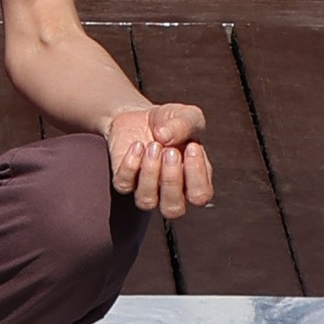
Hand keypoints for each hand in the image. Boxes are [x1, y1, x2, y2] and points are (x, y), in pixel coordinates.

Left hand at [107, 103, 211, 217]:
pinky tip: (138, 145)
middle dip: (171, 180)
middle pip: (172, 209)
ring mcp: (145, 188)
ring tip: (153, 145)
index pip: (200, 196)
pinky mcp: (124, 180)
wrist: (139, 115)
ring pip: (146, 201)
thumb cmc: (169, 122)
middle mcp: (169, 191)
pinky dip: (130, 165)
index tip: (192, 146)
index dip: (197, 175)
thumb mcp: (187, 115)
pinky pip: (123, 185)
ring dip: (150, 174)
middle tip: (170, 151)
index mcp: (192, 180)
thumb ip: (185, 125)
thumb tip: (164, 138)